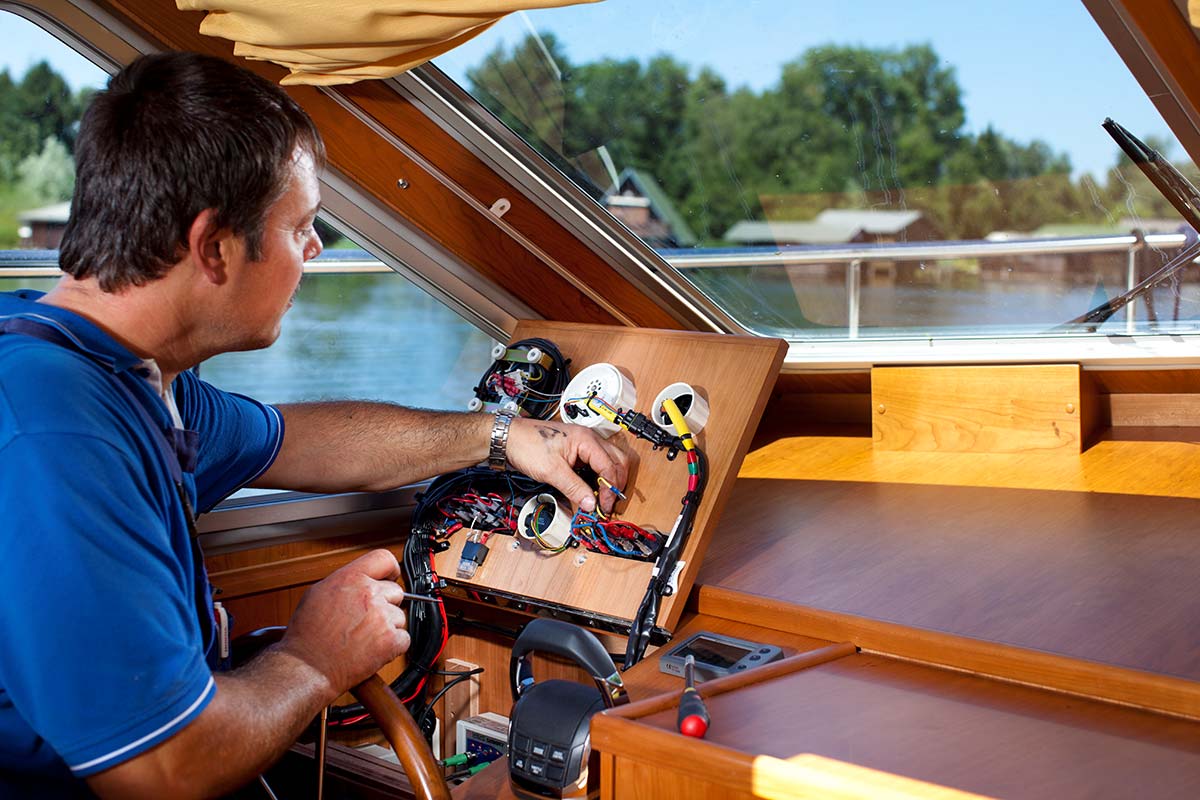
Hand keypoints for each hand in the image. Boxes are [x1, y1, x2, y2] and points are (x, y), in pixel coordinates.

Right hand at [279, 549, 409, 693]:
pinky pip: (404, 638)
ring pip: (400, 617)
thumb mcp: (318, 593)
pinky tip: (372, 649)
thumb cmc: (307, 636)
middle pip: (396, 591)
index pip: (384, 559)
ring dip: (387, 627)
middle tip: (366, 620)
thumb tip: (362, 581)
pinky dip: (393, 646)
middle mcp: (369, 594)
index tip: (390, 578)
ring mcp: (382, 617)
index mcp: (351, 578)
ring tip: (363, 638)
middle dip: (385, 605)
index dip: (390, 570)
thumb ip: (346, 582)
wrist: (307, 667)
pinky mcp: (390, 640)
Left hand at [506, 417, 629, 513]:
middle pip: (618, 461)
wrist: (508, 438)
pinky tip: (591, 490)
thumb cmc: (527, 445)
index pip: (610, 467)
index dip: (610, 490)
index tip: (604, 507)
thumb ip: (574, 488)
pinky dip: (597, 478)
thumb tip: (591, 504)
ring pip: (609, 462)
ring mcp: (583, 445)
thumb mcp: (552, 471)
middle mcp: (589, 439)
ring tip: (601, 499)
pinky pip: (595, 464)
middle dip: (616, 484)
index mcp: (586, 440)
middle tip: (608, 503)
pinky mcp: (576, 451)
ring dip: (608, 481)